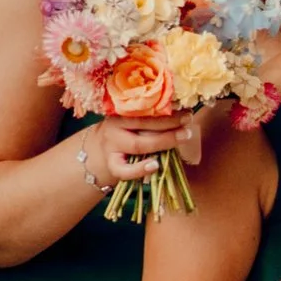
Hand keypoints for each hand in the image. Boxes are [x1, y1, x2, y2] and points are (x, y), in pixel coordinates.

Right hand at [82, 112, 203, 193]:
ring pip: (138, 144)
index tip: (186, 111)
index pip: (144, 110)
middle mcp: (115, 128)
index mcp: (120, 114)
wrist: (92, 156)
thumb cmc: (120, 137)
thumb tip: (180, 115)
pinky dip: (140, 169)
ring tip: (182, 138)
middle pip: (143, 124)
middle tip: (188, 123)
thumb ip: (146, 120)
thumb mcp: (128, 124)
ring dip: (163, 141)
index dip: (166, 110)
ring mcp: (112, 148)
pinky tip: (155, 166)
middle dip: (169, 123)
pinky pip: (125, 170)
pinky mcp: (111, 166)